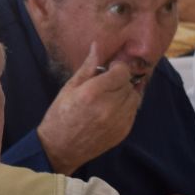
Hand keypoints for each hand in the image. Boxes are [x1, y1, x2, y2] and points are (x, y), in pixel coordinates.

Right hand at [35, 44, 144, 173]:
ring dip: (126, 93)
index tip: (109, 69)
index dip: (117, 68)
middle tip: (107, 83)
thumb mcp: (70, 88)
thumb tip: (98, 45)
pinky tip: (111, 109)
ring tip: (110, 96)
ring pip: (135, 97)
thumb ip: (88, 67)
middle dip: (121, 80)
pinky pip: (133, 112)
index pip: (122, 71)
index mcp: (93, 92)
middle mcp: (109, 107)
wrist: (60, 149)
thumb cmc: (60, 115)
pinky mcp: (123, 132)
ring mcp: (118, 121)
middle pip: (129, 83)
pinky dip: (126, 107)